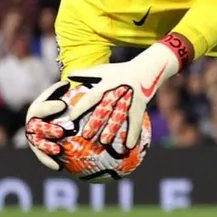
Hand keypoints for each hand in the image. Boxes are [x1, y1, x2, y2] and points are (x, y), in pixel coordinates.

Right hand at [24, 80, 69, 169]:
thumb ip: (64, 89)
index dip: (50, 107)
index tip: (63, 105)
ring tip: (58, 151)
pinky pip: (43, 157)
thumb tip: (69, 83)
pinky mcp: (40, 150)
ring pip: (38, 144)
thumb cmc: (63, 101)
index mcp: (37, 109)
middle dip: (48, 130)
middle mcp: (33, 124)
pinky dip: (49, 162)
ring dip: (47, 148)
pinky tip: (59, 167)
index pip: (41, 107)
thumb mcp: (63, 93)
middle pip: (38, 127)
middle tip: (60, 132)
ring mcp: (35, 138)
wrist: (58, 116)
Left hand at [67, 34, 191, 147]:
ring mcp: (130, 100)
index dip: (82, 106)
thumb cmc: (122, 70)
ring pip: (120, 116)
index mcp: (108, 83)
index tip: (72, 118)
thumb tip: (68, 75)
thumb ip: (87, 73)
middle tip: (86, 135)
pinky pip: (136, 122)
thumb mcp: (105, 70)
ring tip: (104, 142)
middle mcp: (119, 91)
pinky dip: (133, 134)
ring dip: (112, 129)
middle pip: (106, 109)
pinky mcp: (140, 106)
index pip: (92, 96)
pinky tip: (128, 147)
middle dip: (96, 122)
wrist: (148, 69)